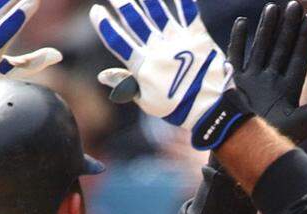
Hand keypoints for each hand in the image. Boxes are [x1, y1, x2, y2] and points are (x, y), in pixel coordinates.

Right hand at [90, 0, 230, 129]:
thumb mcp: (147, 101)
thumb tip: (102, 75)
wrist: (210, 110)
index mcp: (144, 67)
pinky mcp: (198, 37)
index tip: (96, 11)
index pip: (119, 43)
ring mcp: (178, 42)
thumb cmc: (176, 108)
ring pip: (158, 13)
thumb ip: (125, 84)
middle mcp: (158, 51)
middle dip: (123, 5)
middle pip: (136, 22)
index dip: (106, 26)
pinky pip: (188, 12)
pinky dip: (183, 0)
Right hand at [226, 1, 306, 143]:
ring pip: (261, 48)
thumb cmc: (273, 142)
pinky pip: (236, 57)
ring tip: (273, 7)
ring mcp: (252, 82)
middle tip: (295, 5)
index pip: (300, 58)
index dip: (305, 39)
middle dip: (288, 27)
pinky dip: (238, 40)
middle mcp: (271, 83)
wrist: (244, 150)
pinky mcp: (234, 84)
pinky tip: (242, 22)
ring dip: (267, 29)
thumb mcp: (302, 124)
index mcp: (288, 91)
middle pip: (281, 49)